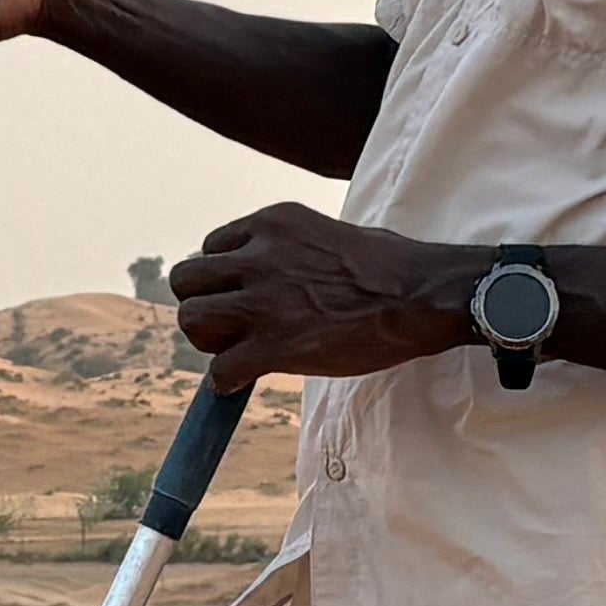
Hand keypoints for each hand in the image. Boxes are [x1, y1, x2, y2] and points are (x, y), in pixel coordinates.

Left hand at [166, 206, 468, 387]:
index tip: (243, 295)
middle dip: (203, 304)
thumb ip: (287, 247)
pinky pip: (220, 369)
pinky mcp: (274, 344)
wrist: (420, 297)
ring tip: (234, 350)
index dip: (223, 277)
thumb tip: (268, 272)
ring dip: (208, 340)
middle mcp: (258, 256)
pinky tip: (242, 380)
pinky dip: (226, 380)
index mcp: (271, 224)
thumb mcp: (325, 232)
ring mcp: (263, 301)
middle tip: (227, 326)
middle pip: (186, 280)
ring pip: (191, 319)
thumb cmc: (389, 266)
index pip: (211, 247)